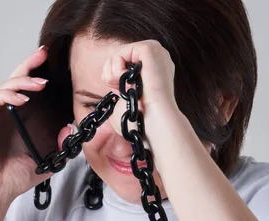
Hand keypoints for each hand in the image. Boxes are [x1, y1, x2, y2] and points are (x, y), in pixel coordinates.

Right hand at [0, 45, 72, 206]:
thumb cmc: (16, 176)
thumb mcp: (47, 160)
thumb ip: (60, 145)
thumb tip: (70, 128)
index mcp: (20, 118)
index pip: (28, 88)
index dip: (38, 72)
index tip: (51, 61)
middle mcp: (6, 113)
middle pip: (16, 79)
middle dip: (30, 64)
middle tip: (43, 54)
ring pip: (6, 86)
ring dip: (23, 81)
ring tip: (40, 83)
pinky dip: (8, 95)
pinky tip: (22, 98)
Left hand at [101, 40, 185, 169]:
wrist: (153, 124)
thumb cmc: (140, 120)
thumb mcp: (125, 101)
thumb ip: (119, 89)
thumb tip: (114, 90)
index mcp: (153, 69)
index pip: (122, 64)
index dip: (115, 80)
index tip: (126, 94)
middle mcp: (157, 57)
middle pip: (118, 56)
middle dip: (112, 76)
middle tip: (126, 91)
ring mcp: (156, 51)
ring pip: (117, 53)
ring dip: (113, 75)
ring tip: (129, 87)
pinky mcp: (151, 48)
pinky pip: (121, 51)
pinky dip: (117, 70)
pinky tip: (130, 82)